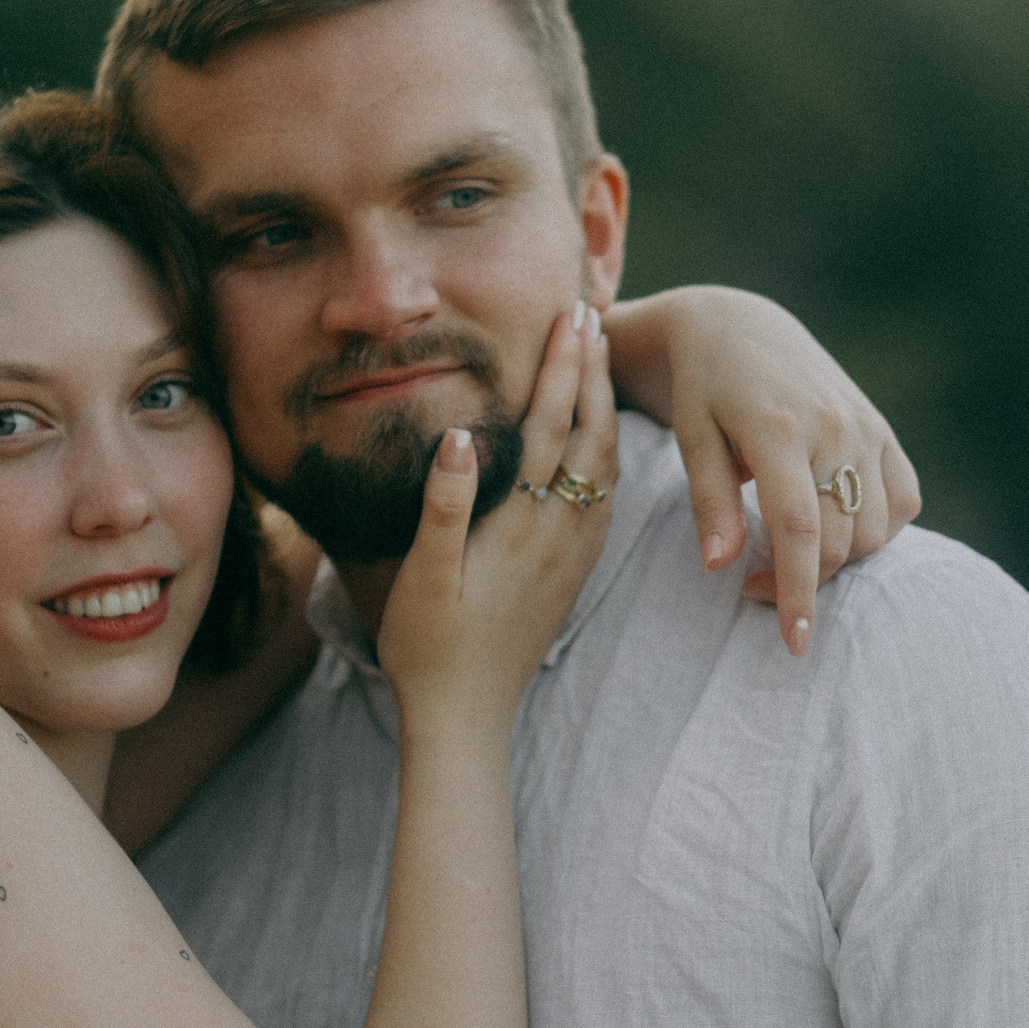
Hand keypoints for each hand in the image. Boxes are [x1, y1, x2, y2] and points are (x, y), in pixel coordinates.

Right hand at [378, 305, 615, 722]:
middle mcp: (559, 534)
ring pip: (605, 463)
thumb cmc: (429, 646)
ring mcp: (573, 553)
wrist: (467, 714)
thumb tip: (458, 434)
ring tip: (601, 357)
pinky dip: (607, 449)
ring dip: (604, 404)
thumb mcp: (421, 577)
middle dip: (592, 370)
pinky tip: (603, 434)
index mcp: (521, 525)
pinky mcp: (574, 570)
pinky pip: (605, 495)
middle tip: (593, 313)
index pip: (550, 427)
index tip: (568, 317)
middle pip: (589, 434)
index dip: (560, 368)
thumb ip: (442, 505)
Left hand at [603, 286, 920, 655]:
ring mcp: (866, 427)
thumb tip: (721, 567)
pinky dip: (878, 529)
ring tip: (788, 556)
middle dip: (802, 582)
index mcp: (780, 428)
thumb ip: (709, 501)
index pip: (799, 529)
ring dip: (839, 560)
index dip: (798, 591)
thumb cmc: (701, 387)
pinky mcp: (883, 429)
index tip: (795, 642)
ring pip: (874, 529)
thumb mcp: (690, 436)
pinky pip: (904, 501)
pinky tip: (837, 528)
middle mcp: (835, 427)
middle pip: (839, 539)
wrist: (737, 326)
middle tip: (750, 587)